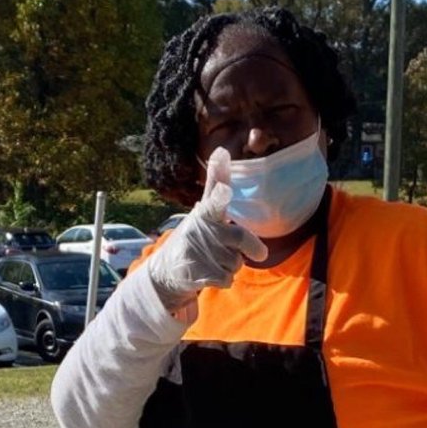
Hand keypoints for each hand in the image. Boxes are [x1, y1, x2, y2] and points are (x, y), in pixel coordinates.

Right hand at [144, 147, 267, 311]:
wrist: (166, 271)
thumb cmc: (194, 235)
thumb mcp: (203, 209)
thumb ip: (216, 182)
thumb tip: (222, 148)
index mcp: (205, 213)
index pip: (214, 201)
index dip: (220, 195)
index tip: (224, 190)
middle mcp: (200, 231)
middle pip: (240, 237)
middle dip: (252, 246)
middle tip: (260, 253)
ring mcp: (197, 253)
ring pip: (236, 261)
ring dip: (233, 264)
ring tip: (214, 260)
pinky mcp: (196, 274)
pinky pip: (228, 279)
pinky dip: (224, 279)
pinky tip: (209, 274)